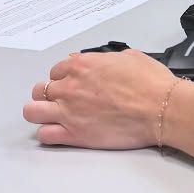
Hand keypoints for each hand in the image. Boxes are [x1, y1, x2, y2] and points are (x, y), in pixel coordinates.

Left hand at [24, 50, 171, 148]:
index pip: (56, 71)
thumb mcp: (130, 57)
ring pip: (32, 112)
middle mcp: (70, 87)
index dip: (63, 78)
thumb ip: (107, 59)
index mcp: (82, 66)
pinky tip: (59, 133)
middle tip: (62, 101)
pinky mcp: (74, 135)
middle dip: (48, 94)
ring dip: (39, 113)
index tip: (72, 84)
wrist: (161, 108)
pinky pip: (45, 135)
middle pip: (40, 90)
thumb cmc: (151, 83)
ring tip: (52, 117)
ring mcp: (68, 112)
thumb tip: (100, 62)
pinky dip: (48, 134)